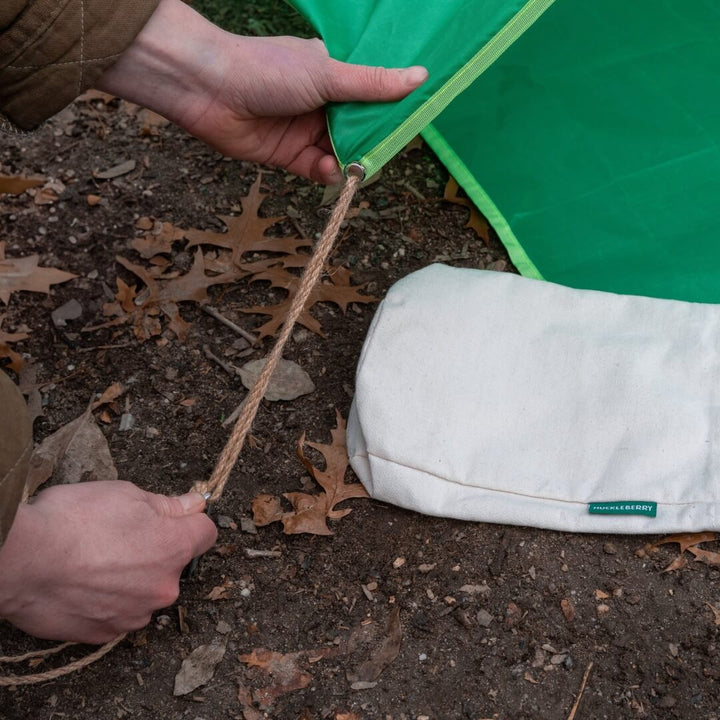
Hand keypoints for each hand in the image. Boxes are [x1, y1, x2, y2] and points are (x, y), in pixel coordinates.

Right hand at [0, 481, 216, 642]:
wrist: (21, 560)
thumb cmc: (73, 520)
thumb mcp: (126, 495)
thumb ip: (167, 505)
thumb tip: (194, 505)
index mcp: (174, 548)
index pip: (206, 533)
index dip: (190, 521)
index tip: (173, 515)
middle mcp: (163, 587)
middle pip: (173, 565)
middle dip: (155, 551)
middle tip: (118, 536)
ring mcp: (135, 614)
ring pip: (145, 591)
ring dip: (130, 579)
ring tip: (94, 562)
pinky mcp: (105, 634)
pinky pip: (118, 613)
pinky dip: (107, 600)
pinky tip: (82, 584)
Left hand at [96, 0, 427, 182]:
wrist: (209, 89)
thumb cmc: (268, 70)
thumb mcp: (328, 75)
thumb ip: (373, 85)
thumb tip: (421, 77)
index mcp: (333, 76)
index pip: (371, 97)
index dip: (388, 113)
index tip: (407, 125)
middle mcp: (321, 103)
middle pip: (358, 129)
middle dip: (369, 143)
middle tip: (382, 154)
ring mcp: (304, 130)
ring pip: (338, 152)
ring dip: (348, 160)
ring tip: (355, 165)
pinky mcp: (287, 156)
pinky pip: (316, 169)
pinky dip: (326, 172)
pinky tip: (330, 170)